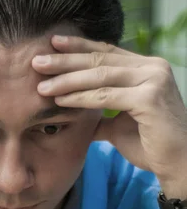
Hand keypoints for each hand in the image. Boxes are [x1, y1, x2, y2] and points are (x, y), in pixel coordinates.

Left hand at [32, 35, 186, 197]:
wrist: (178, 164)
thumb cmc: (151, 145)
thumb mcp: (120, 124)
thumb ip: (101, 114)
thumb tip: (79, 116)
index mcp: (146, 68)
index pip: (106, 52)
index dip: (78, 47)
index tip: (52, 44)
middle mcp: (152, 68)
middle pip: (100, 59)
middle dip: (65, 60)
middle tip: (37, 60)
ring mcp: (153, 80)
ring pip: (100, 76)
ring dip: (67, 80)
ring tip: (42, 85)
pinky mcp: (150, 98)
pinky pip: (106, 96)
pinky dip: (80, 98)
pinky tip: (60, 100)